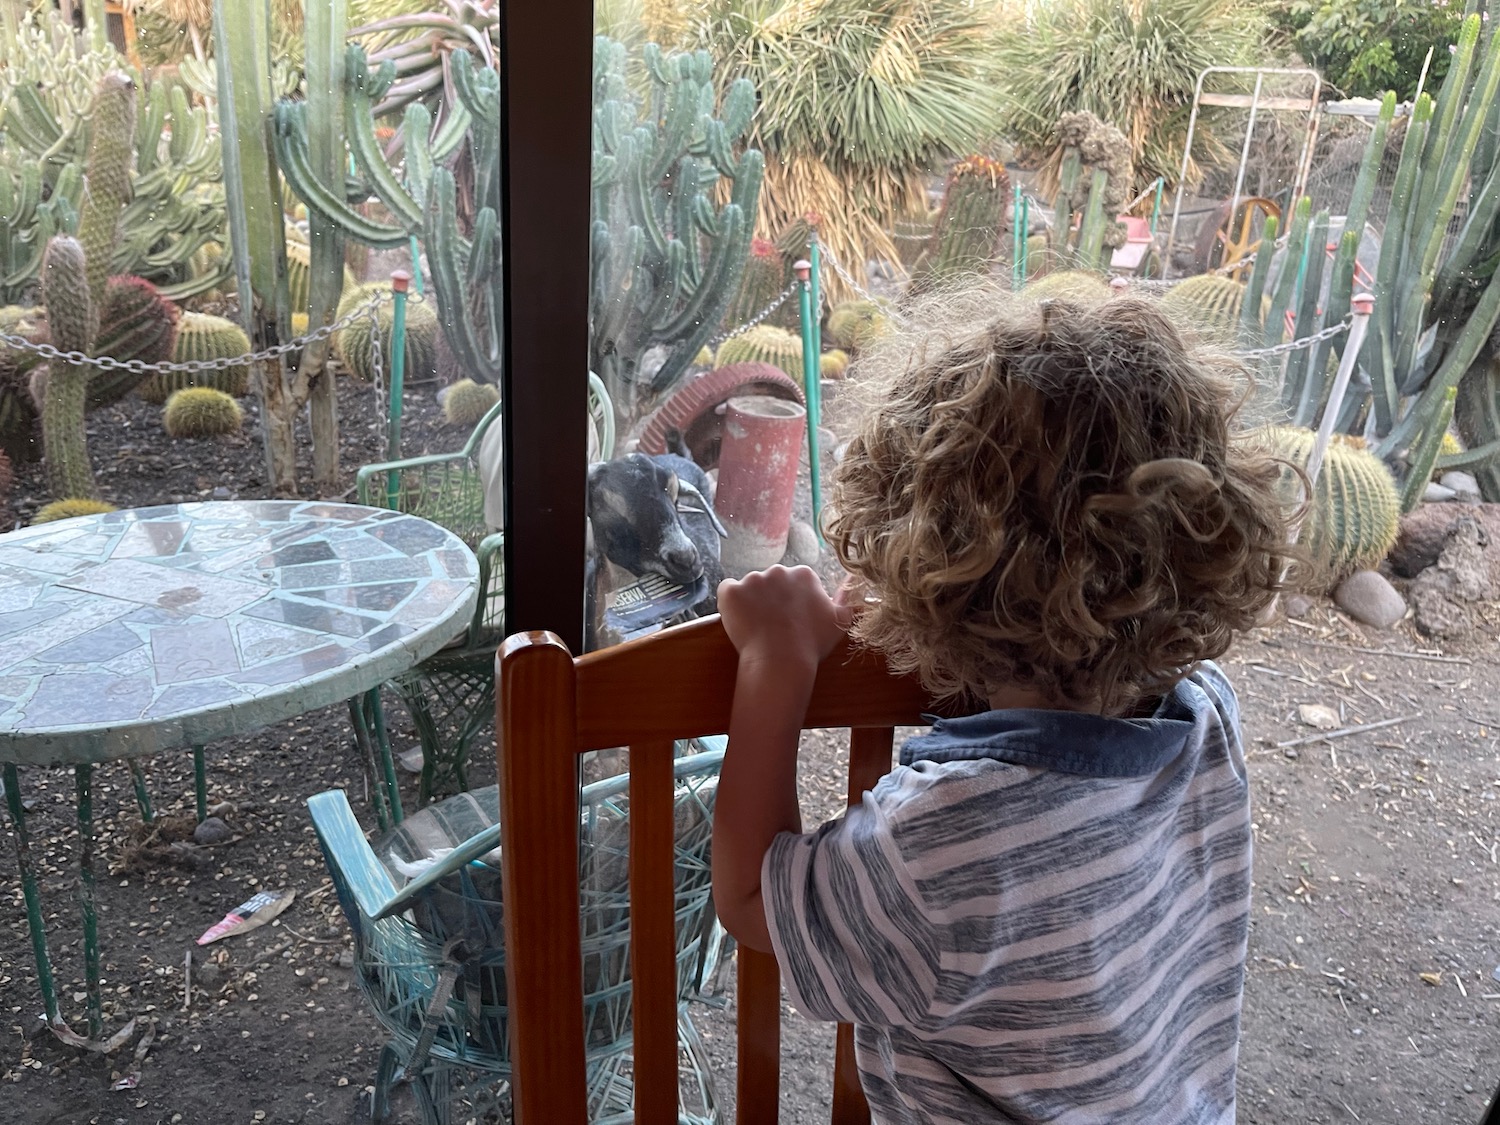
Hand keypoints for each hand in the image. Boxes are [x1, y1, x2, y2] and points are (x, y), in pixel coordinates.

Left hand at [717, 565, 854, 669]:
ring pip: (749, 589)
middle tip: (773, 626)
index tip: (791, 620)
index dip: (791, 603)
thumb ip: (848, 598)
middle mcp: (778, 570)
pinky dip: (730, 605)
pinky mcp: (730, 592)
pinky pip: (727, 592)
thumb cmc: (811, 644)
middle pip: (770, 583)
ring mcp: (752, 579)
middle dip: (770, 600)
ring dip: (750, 604)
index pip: (793, 583)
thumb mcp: (839, 622)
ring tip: (757, 628)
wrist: (781, 661)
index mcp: (803, 574)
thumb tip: (855, 578)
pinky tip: (740, 622)